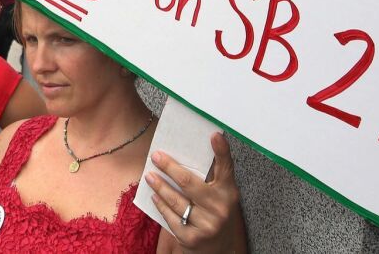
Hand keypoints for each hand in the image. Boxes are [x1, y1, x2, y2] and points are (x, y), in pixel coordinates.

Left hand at [146, 132, 245, 252]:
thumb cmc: (216, 215)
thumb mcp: (221, 196)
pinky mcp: (191, 238)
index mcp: (229, 193)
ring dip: (160, 186)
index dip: (221, 151)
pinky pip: (171, 217)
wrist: (218, 251)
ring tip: (150, 176)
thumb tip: (188, 153)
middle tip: (156, 157)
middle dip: (169, 167)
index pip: (226, 168)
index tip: (214, 135)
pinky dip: (161, 205)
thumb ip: (211, 178)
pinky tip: (155, 196)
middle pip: (189, 182)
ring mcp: (206, 225)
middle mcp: (220, 209)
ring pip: (176, 201)